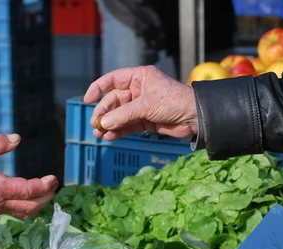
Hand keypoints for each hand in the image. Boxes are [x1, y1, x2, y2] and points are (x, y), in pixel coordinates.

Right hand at [0, 134, 56, 217]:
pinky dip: (31, 205)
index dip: (42, 186)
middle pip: (30, 207)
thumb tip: (17, 139)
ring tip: (49, 189)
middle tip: (55, 182)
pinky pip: (17, 212)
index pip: (25, 191)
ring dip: (40, 203)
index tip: (53, 177)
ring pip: (25, 212)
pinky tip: (36, 194)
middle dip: (46, 196)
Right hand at [83, 66, 197, 140]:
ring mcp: (142, 105)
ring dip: (109, 124)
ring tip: (99, 134)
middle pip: (114, 101)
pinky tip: (110, 137)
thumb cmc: (173, 101)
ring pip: (119, 115)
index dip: (98, 88)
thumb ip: (122, 115)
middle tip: (95, 125)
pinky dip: (118, 131)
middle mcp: (139, 89)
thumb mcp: (145, 105)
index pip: (113, 79)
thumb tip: (103, 124)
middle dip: (104, 113)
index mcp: (139, 77)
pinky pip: (127, 125)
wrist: (195, 117)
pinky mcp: (146, 120)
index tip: (87, 100)